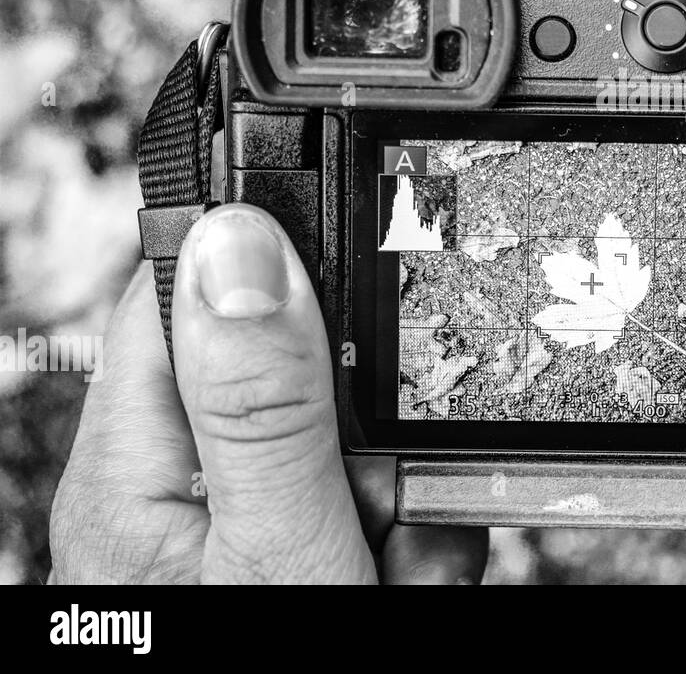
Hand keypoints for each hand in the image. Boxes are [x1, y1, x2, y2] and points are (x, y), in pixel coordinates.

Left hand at [50, 203, 487, 583]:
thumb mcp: (277, 548)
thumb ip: (260, 401)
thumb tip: (238, 240)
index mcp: (139, 467)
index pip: (186, 295)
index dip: (274, 272)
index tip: (355, 293)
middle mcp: (185, 490)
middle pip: (297, 374)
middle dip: (369, 425)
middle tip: (378, 495)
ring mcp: (250, 529)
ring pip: (358, 448)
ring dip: (404, 498)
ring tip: (395, 566)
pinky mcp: (305, 555)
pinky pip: (379, 510)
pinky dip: (413, 543)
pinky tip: (404, 580)